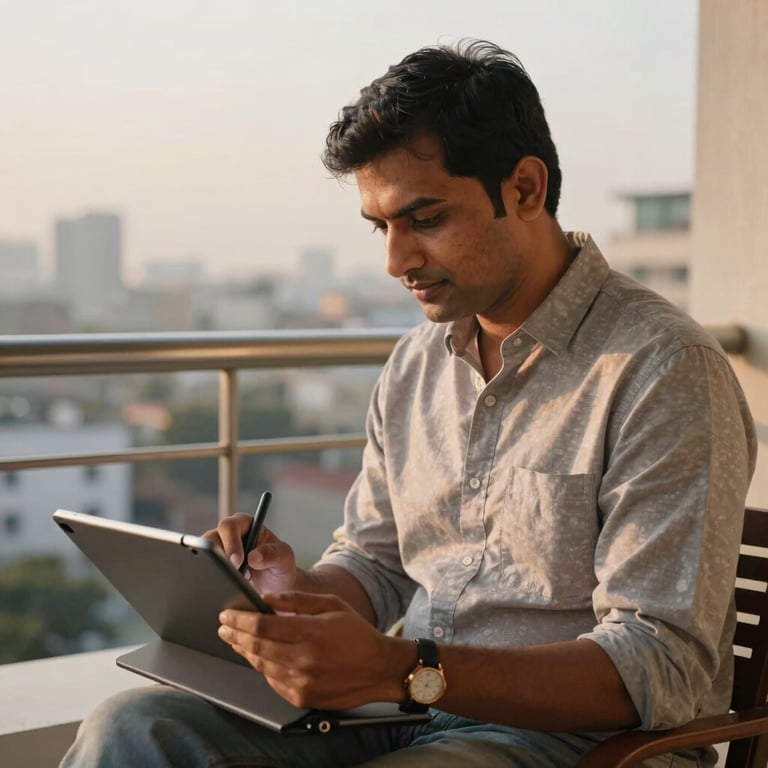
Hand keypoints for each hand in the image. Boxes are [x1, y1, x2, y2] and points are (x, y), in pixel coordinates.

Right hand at [202, 513, 296, 594]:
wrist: (276, 584)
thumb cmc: (280, 566)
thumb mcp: (284, 558)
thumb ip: (272, 554)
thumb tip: (253, 557)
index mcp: (246, 524)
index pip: (230, 526)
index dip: (230, 542)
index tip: (238, 561)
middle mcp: (230, 534)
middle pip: (211, 538)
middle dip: (218, 556)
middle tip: (232, 573)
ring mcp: (220, 549)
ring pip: (204, 554)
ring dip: (214, 567)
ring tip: (231, 579)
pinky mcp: (213, 564)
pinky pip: (204, 568)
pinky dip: (210, 576)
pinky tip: (223, 584)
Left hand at [217, 591, 411, 709]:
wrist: (379, 669)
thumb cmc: (357, 633)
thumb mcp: (331, 604)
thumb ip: (298, 599)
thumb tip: (268, 597)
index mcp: (311, 632)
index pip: (263, 625)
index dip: (240, 619)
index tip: (227, 614)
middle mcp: (304, 659)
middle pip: (256, 646)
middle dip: (236, 634)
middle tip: (224, 626)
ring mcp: (302, 682)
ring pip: (261, 665)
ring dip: (245, 650)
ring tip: (236, 639)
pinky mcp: (302, 698)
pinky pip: (273, 681)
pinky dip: (262, 667)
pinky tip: (258, 656)